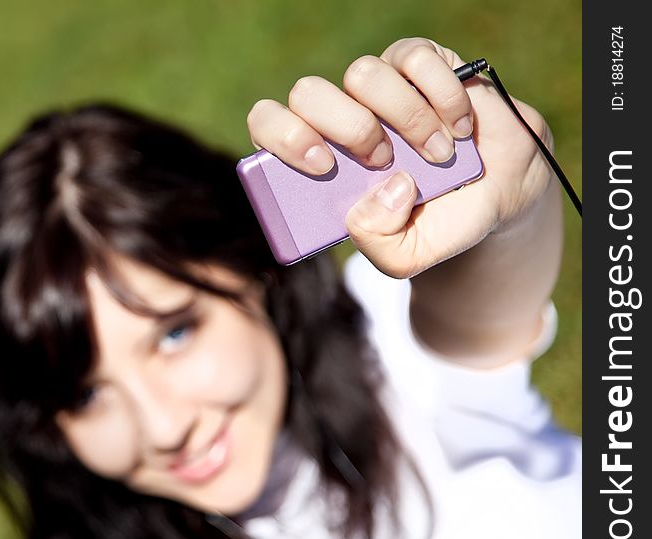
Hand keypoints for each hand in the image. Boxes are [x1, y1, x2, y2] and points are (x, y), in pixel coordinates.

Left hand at [246, 37, 554, 277]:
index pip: (268, 125)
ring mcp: (376, 89)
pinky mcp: (418, 65)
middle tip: (384, 162)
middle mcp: (339, 118)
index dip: (284, 136)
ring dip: (407, 119)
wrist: (496, 197)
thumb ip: (378, 242)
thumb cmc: (435, 225)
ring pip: (363, 73)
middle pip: (308, 93)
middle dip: (350, 129)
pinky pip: (415, 57)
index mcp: (317, 160)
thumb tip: (384, 190)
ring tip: (438, 154)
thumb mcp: (403, 256)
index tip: (322, 164)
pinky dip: (443, 94)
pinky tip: (460, 128)